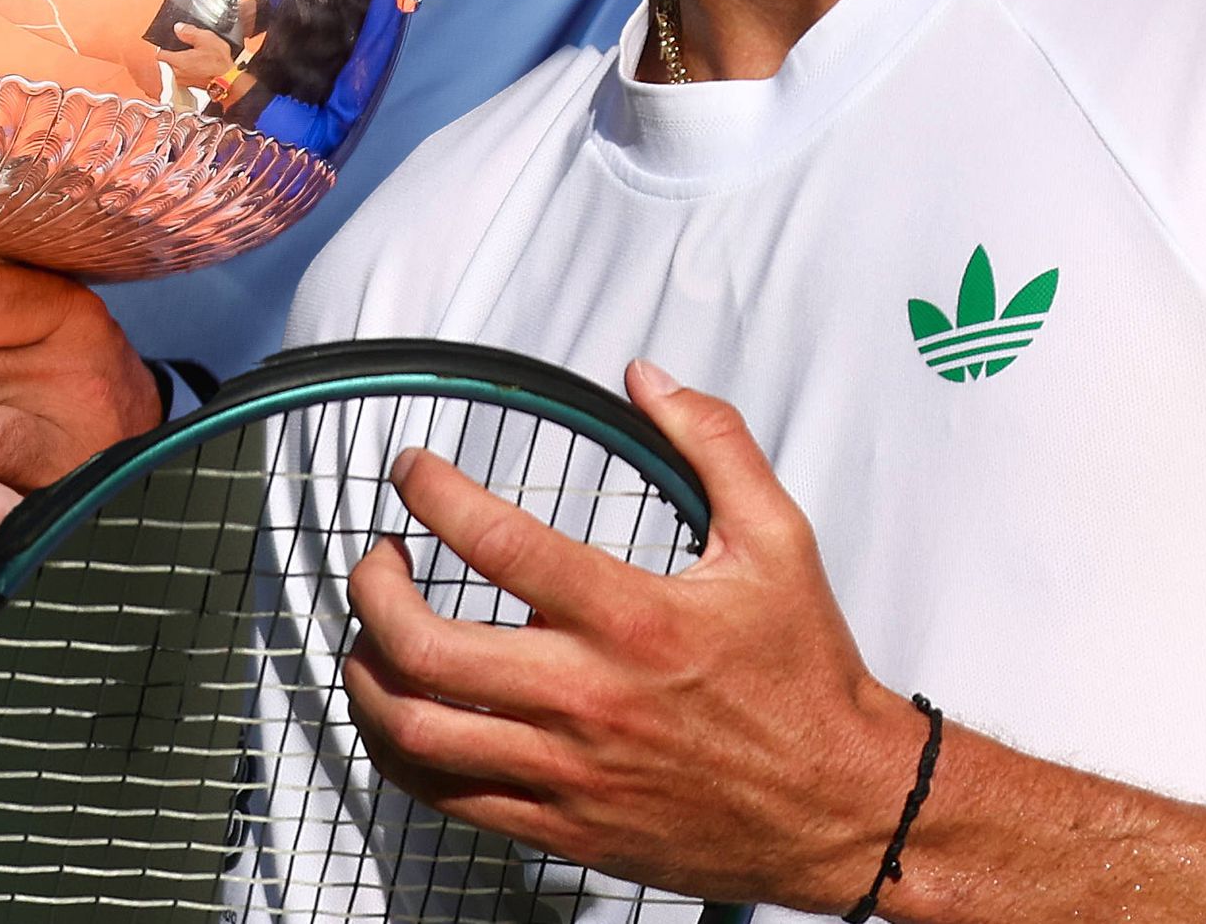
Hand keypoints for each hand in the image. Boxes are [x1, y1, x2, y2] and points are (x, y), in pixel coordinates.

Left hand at [340, 361, 924, 913]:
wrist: (837, 804)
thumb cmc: (805, 676)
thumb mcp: (779, 539)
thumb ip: (714, 444)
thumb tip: (649, 379)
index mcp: (634, 618)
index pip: (500, 543)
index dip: (435, 493)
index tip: (414, 472)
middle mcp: (588, 698)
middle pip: (427, 647)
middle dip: (375, 589)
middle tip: (378, 557)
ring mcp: (567, 770)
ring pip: (418, 731)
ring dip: (369, 674)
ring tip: (372, 634)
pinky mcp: (562, 827)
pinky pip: (447, 796)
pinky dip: (399, 751)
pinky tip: (402, 712)